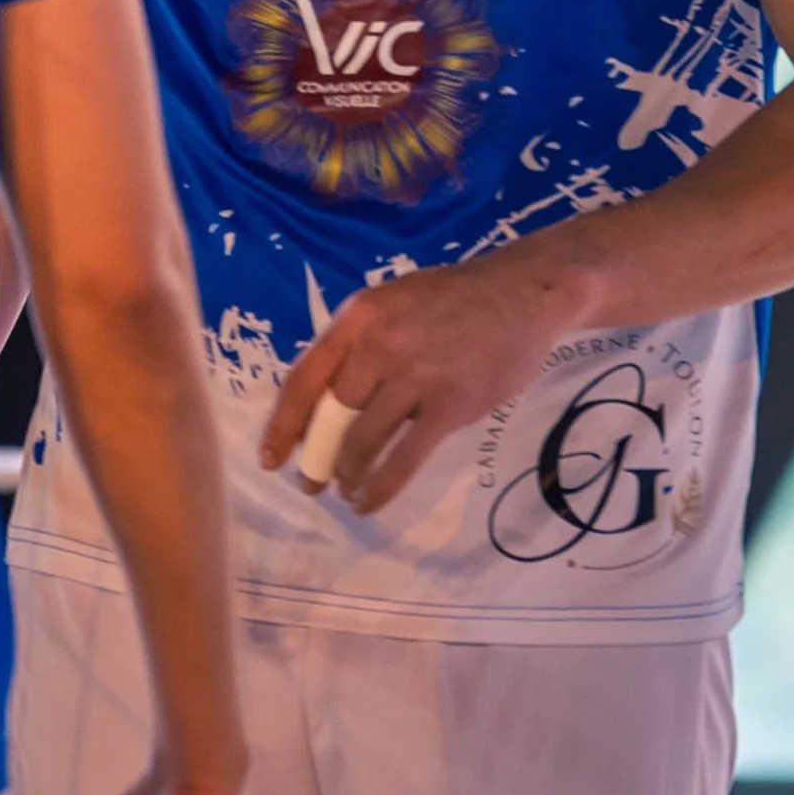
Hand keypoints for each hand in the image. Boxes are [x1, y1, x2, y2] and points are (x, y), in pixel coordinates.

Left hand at [260, 239, 590, 515]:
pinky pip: (404, 459)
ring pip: (363, 441)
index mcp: (358, 317)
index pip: (305, 378)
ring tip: (345, 491)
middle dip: (316, 458)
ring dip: (348, 475)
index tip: (270, 459)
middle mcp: (380, 344)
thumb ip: (358, 344)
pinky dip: (380, 487)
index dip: (283, 424)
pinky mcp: (451, 405)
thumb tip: (322, 402)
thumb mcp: (392, 303)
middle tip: (310, 483)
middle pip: (331, 416)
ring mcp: (417, 375)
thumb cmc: (452, 300)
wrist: (523, 293)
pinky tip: (368, 501)